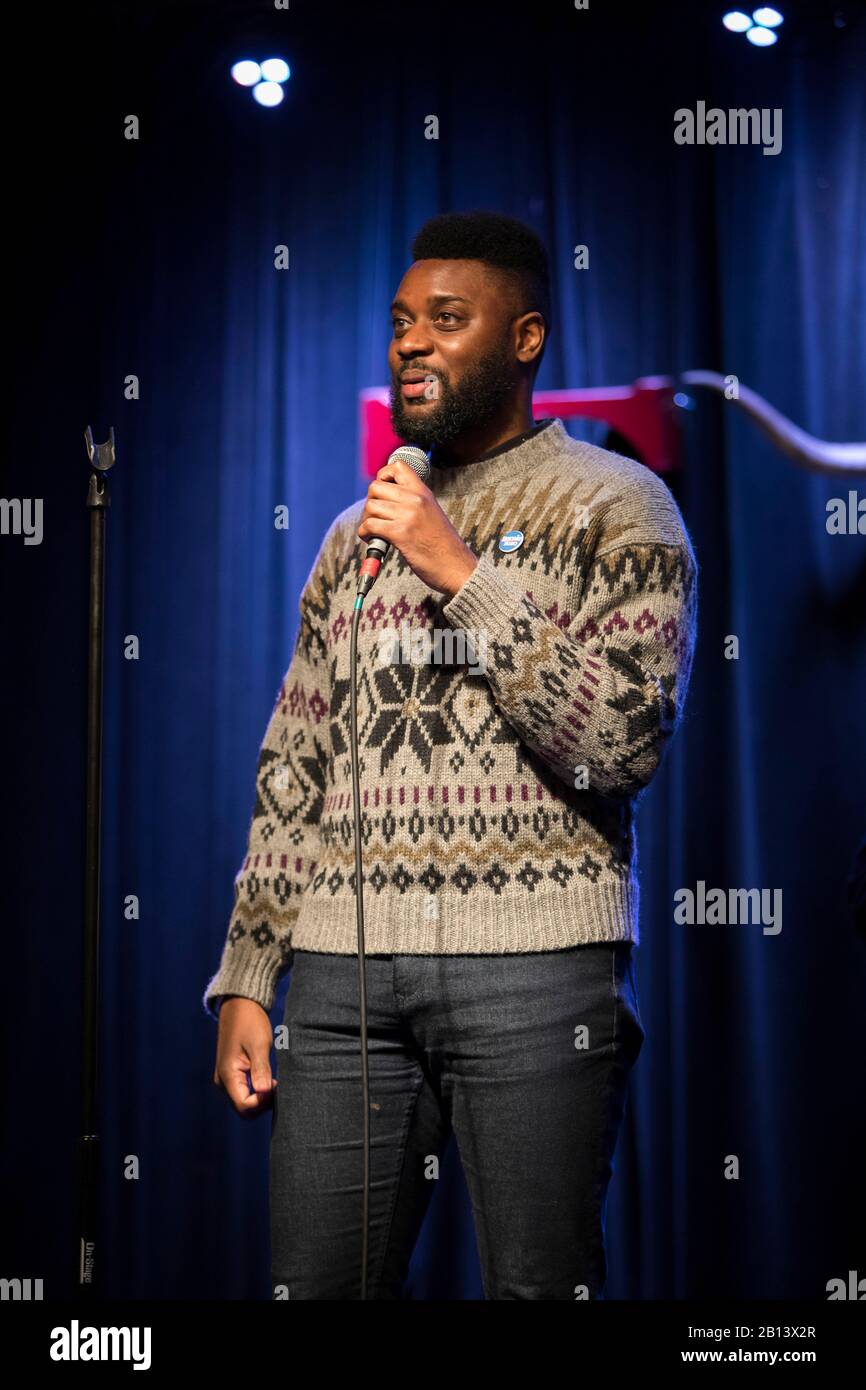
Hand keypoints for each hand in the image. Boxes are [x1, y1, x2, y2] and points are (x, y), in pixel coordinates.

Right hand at [213, 997, 276, 1116]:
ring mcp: (226, 1078)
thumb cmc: (249, 1022)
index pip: (245, 1106)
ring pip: (244, 1101)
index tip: (276, 1085)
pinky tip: (269, 1079)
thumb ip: (261, 1070)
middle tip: (278, 1085)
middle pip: (243, 1108)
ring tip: (275, 1081)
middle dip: (262, 1103)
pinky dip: (257, 1091)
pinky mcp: (232, 1074)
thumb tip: (264, 1093)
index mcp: (227, 1075)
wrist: (239, 1005)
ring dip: (260, 1098)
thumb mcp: (259, 1045)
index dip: (263, 1102)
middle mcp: (223, 1081)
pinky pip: (244, 1092)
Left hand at [358, 459, 477, 598]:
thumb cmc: (442, 546)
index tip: (382, 492)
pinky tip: (372, 539)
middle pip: (376, 487)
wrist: (456, 567)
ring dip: (366, 519)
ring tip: (374, 531)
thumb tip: (386, 500)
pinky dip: (365, 533)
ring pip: (370, 506)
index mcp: (424, 493)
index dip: (383, 475)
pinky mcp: (400, 533)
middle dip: (370, 502)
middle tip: (376, 516)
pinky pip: (370, 525)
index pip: (398, 466)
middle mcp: (416, 500)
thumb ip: (413, 503)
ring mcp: (408, 516)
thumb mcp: (432, 513)